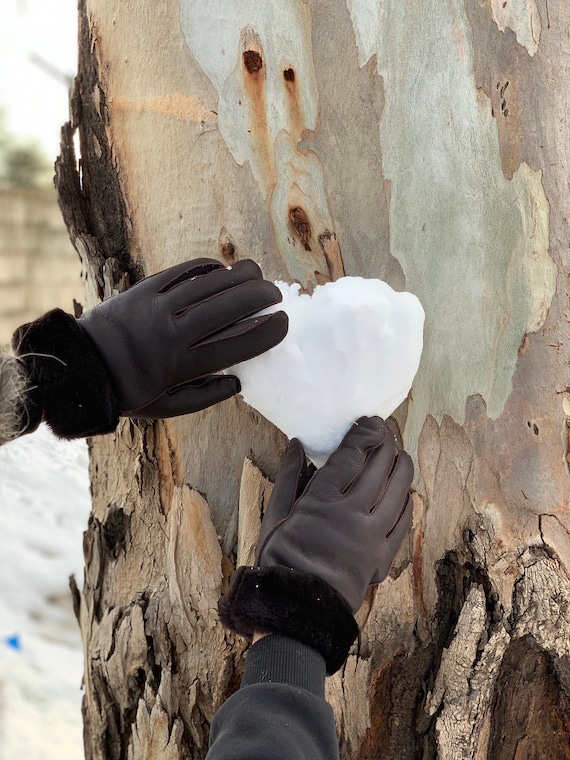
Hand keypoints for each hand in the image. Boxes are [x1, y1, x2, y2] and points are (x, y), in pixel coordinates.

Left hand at [78, 258, 287, 416]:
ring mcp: (158, 306)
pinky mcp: (145, 288)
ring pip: (209, 283)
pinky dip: (208, 267)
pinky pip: (184, 271)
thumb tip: (238, 382)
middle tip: (275, 294)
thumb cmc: (128, 390)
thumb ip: (205, 397)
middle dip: (260, 296)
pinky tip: (222, 268)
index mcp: (182, 365)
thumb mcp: (166, 408)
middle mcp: (174, 332)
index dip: (267, 332)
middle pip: (229, 306)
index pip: (237, 345)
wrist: (81, 364)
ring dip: (239, 275)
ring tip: (257, 273)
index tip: (283, 323)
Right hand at [256, 416, 412, 612]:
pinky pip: (402, 524)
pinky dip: (407, 504)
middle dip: (385, 445)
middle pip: (377, 469)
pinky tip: (408, 493)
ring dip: (402, 469)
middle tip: (387, 433)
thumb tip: (297, 445)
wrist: (297, 611)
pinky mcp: (382, 558)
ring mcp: (370, 537)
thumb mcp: (275, 517)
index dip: (363, 435)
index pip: (350, 457)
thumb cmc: (279, 562)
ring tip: (402, 455)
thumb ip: (288, 478)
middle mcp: (351, 514)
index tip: (369, 421)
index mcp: (321, 501)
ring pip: (396, 493)